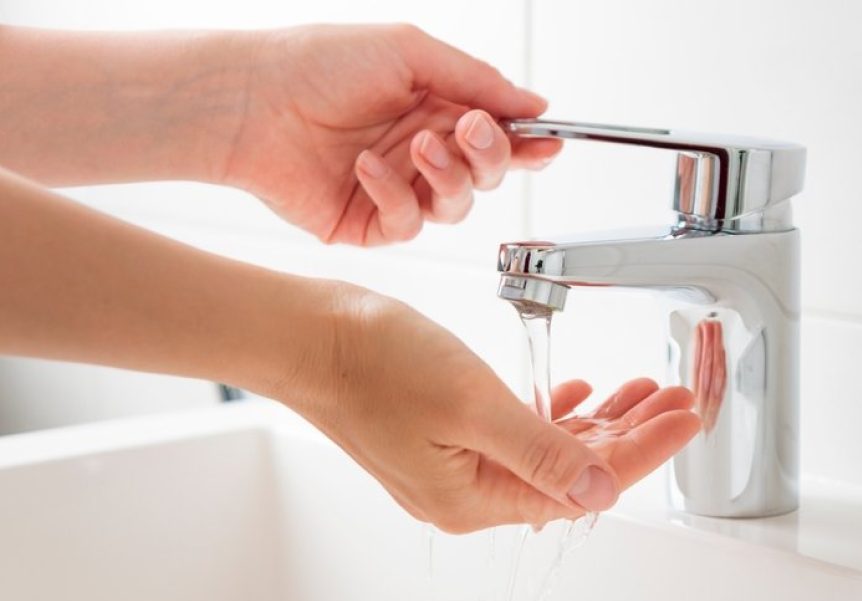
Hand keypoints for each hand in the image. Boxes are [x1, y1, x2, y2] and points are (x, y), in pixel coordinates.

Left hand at [223, 24, 561, 244]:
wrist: (250, 101)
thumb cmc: (318, 63)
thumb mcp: (409, 52)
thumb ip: (478, 81)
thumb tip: (534, 105)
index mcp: (436, 108)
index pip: (498, 134)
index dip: (527, 144)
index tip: (548, 143)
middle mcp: (421, 151)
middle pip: (487, 174)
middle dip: (489, 156)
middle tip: (467, 130)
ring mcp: (397, 189)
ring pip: (456, 206)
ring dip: (447, 176)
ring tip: (415, 145)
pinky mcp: (368, 223)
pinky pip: (408, 224)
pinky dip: (395, 195)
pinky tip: (366, 167)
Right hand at [287, 288, 700, 532]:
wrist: (306, 337)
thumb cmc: (371, 364)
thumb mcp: (471, 405)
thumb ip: (540, 451)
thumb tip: (600, 491)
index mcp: (474, 497)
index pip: (584, 485)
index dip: (644, 450)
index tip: (684, 419)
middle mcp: (466, 492)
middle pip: (572, 471)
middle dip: (632, 433)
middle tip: (675, 399)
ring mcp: (454, 466)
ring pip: (548, 450)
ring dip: (599, 422)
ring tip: (641, 392)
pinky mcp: (444, 436)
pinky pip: (517, 435)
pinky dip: (555, 414)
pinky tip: (578, 395)